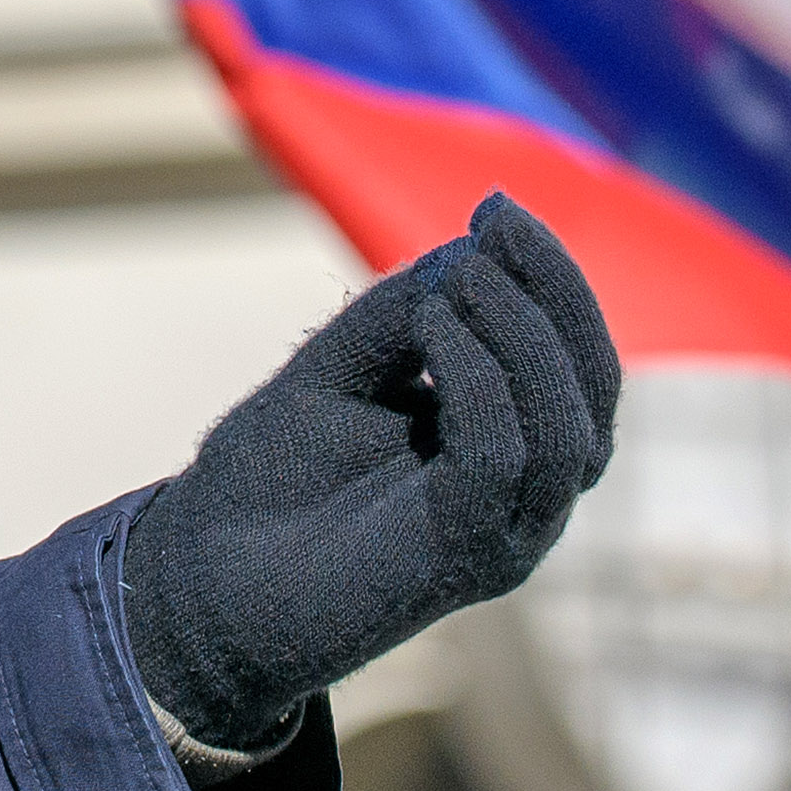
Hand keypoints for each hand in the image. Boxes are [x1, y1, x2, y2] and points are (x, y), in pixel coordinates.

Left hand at [124, 193, 620, 756]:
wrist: (197, 585)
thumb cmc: (266, 480)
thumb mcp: (337, 368)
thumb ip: (403, 313)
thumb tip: (474, 248)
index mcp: (506, 445)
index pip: (573, 358)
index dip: (551, 278)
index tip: (497, 205)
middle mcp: (523, 493)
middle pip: (593, 387)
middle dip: (557, 291)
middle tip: (497, 222)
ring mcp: (505, 532)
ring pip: (569, 430)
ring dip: (521, 334)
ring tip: (456, 277)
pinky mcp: (467, 560)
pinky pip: (505, 460)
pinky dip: (476, 380)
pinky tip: (430, 330)